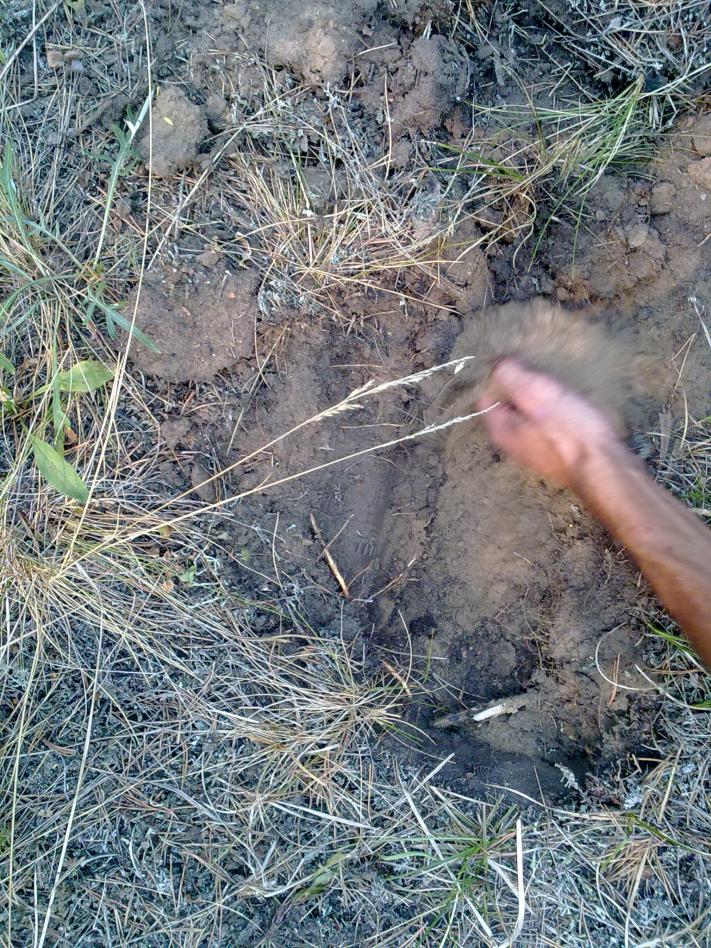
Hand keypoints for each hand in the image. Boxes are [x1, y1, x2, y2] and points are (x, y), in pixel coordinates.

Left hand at [476, 358, 619, 489]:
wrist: (605, 468)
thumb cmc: (569, 430)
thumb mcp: (537, 395)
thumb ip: (511, 376)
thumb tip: (496, 363)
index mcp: (500, 430)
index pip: (485, 397)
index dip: (497, 377)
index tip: (515, 362)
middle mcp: (512, 443)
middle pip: (507, 406)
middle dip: (518, 387)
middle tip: (536, 368)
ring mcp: (534, 450)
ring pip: (528, 415)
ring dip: (538, 398)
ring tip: (555, 381)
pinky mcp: (556, 452)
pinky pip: (547, 425)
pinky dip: (553, 412)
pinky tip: (568, 402)